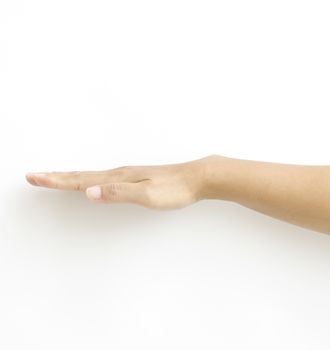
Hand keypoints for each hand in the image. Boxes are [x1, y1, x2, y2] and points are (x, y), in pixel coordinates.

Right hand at [25, 157, 208, 209]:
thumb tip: (89, 193)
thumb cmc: (174, 188)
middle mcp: (119, 174)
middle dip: (56, 177)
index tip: (34, 177)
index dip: (56, 180)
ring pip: (91, 176)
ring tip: (56, 178)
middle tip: (34, 176)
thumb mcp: (147, 195)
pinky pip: (104, 179)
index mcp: (118, 178)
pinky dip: (89, 180)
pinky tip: (92, 183)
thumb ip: (118, 193)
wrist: (196, 178)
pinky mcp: (135, 178)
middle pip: (81, 176)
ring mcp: (127, 175)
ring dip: (70, 177)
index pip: (80, 180)